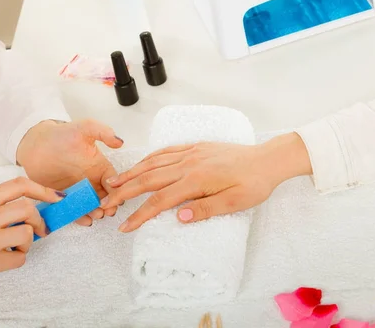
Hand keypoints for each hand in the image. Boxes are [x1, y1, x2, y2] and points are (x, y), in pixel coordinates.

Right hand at [0, 177, 64, 275]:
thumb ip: (1, 208)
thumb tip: (38, 207)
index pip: (18, 185)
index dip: (43, 189)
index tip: (58, 197)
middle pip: (28, 209)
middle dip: (39, 220)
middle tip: (41, 230)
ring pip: (27, 232)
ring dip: (28, 241)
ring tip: (15, 246)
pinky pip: (20, 258)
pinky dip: (17, 259)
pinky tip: (3, 259)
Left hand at [16, 119, 123, 225]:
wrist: (35, 144)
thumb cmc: (60, 135)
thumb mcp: (85, 128)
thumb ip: (103, 132)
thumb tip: (120, 141)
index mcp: (100, 167)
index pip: (114, 181)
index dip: (118, 190)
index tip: (117, 197)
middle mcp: (91, 181)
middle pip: (106, 197)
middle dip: (109, 205)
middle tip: (107, 210)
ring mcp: (78, 191)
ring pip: (91, 205)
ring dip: (96, 212)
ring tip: (96, 216)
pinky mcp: (62, 198)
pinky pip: (73, 209)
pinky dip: (79, 216)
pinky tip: (83, 220)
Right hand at [101, 133, 311, 232]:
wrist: (268, 160)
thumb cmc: (254, 184)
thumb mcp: (235, 203)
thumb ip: (205, 209)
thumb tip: (177, 218)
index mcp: (197, 180)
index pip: (160, 199)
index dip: (140, 214)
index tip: (125, 226)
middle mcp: (190, 163)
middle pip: (150, 178)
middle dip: (125, 191)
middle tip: (106, 203)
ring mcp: (192, 153)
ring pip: (154, 162)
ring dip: (133, 172)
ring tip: (113, 182)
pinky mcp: (197, 147)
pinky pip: (167, 151)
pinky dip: (151, 157)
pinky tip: (142, 163)